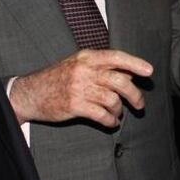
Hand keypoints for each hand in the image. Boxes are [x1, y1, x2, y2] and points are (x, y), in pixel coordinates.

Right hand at [10, 49, 153, 127]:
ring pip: (112, 99)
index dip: (135, 64)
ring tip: (117, 114)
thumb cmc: (58, 78)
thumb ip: (102, 67)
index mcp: (87, 57)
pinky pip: (101, 115)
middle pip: (120, 81)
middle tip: (139, 104)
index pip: (116, 57)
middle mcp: (84, 71)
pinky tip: (111, 122)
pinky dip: (110, 121)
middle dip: (135, 94)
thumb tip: (130, 72)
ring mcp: (79, 88)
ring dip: (119, 110)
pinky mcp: (74, 106)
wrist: (31, 93)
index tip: (149, 71)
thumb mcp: (79, 65)